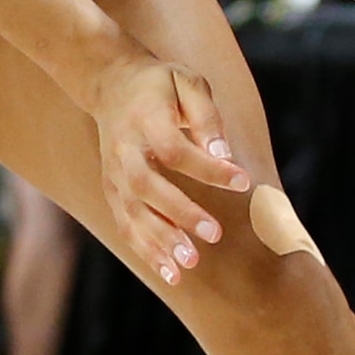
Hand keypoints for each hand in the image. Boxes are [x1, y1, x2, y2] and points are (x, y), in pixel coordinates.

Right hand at [87, 55, 248, 287]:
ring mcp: (113, 173)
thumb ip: (207, 115)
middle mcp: (124, 150)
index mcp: (144, 120)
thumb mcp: (187, 81)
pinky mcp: (111, 189)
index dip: (208, 169)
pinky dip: (145, 250)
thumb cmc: (160, 85)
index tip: (243, 181)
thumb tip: (223, 155)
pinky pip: (125, 224)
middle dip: (180, 213)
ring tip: (190, 264)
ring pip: (132, 212)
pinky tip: (170, 272)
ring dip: (160, 241)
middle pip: (146, 187)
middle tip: (215, 234)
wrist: (111, 84)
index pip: (175, 150)